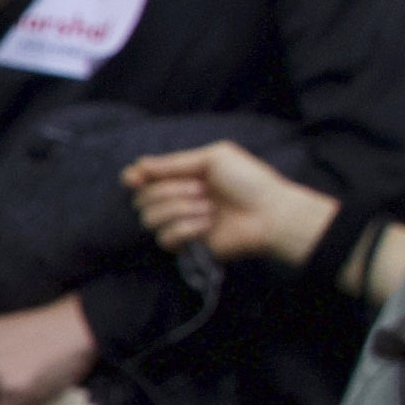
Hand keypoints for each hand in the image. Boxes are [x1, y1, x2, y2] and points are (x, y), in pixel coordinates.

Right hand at [121, 137, 339, 270]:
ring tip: (209, 208)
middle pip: (142, 199)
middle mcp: (176, 200)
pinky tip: (208, 225)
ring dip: (180, 209)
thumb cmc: (249, 181)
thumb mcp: (214, 158)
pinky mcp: (185, 246)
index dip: (134, 178)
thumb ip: (175, 162)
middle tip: (201, 189)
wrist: (269, 213)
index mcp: (181, 177)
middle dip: (169, 192)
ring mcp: (179, 224)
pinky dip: (187, 228)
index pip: (142, 179)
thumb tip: (139, 165)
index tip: (136, 179)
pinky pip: (166, 238)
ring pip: (149, 219)